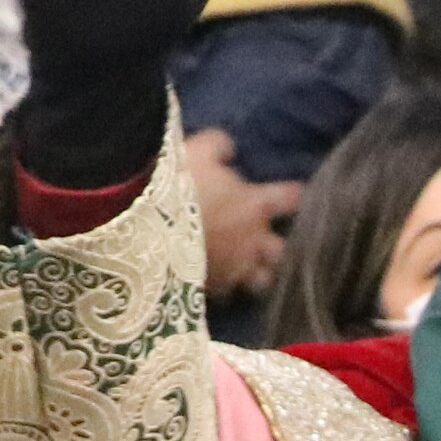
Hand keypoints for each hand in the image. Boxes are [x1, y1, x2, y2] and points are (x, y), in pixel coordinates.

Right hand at [183, 127, 301, 297]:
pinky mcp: (211, 288)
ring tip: (250, 270)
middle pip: (281, 251)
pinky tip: (218, 280)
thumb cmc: (177, 185)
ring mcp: (233, 269)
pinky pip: (226, 293)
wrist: (146, 226)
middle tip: (269, 241)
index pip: (289, 198)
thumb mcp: (198, 152)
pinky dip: (225, 286)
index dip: (292, 194)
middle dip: (277, 247)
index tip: (294, 193)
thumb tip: (228, 150)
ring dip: (257, 273)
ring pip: (260, 280)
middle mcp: (251, 241)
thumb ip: (219, 147)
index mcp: (254, 206)